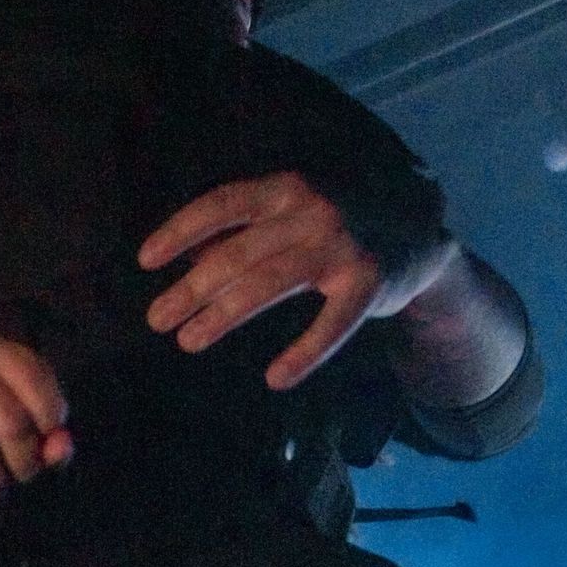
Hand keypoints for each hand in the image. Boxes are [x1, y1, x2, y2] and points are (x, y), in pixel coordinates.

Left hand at [138, 171, 454, 390]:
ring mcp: (340, 246)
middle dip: (191, 288)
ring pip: (268, 285)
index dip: (181, 231)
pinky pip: (330, 324)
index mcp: (285, 188)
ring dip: (222, 316)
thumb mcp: (289, 213)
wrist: (420, 229)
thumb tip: (186, 256)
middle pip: (236, 253)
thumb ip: (242, 231)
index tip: (146, 261)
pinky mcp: (368, 281)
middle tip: (156, 319)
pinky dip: (304, 353)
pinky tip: (276, 378)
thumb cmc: (335, 225)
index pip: (222, 205)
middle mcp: (311, 211)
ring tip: (188, 341)